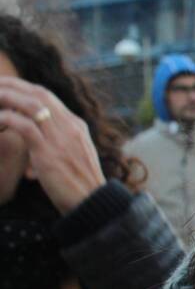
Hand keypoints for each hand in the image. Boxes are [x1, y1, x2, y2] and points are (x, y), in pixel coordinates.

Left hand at [0, 76, 105, 213]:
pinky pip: (24, 126)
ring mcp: (60, 139)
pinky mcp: (48, 154)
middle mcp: (70, 127)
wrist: (93, 203)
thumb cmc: (81, 185)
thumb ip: (59, 142)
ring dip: (7, 97)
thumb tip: (37, 141)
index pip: (48, 97)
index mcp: (77, 126)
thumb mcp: (74, 156)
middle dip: (13, 85)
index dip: (24, 88)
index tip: (7, 88)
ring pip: (30, 105)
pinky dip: (7, 118)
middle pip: (39, 94)